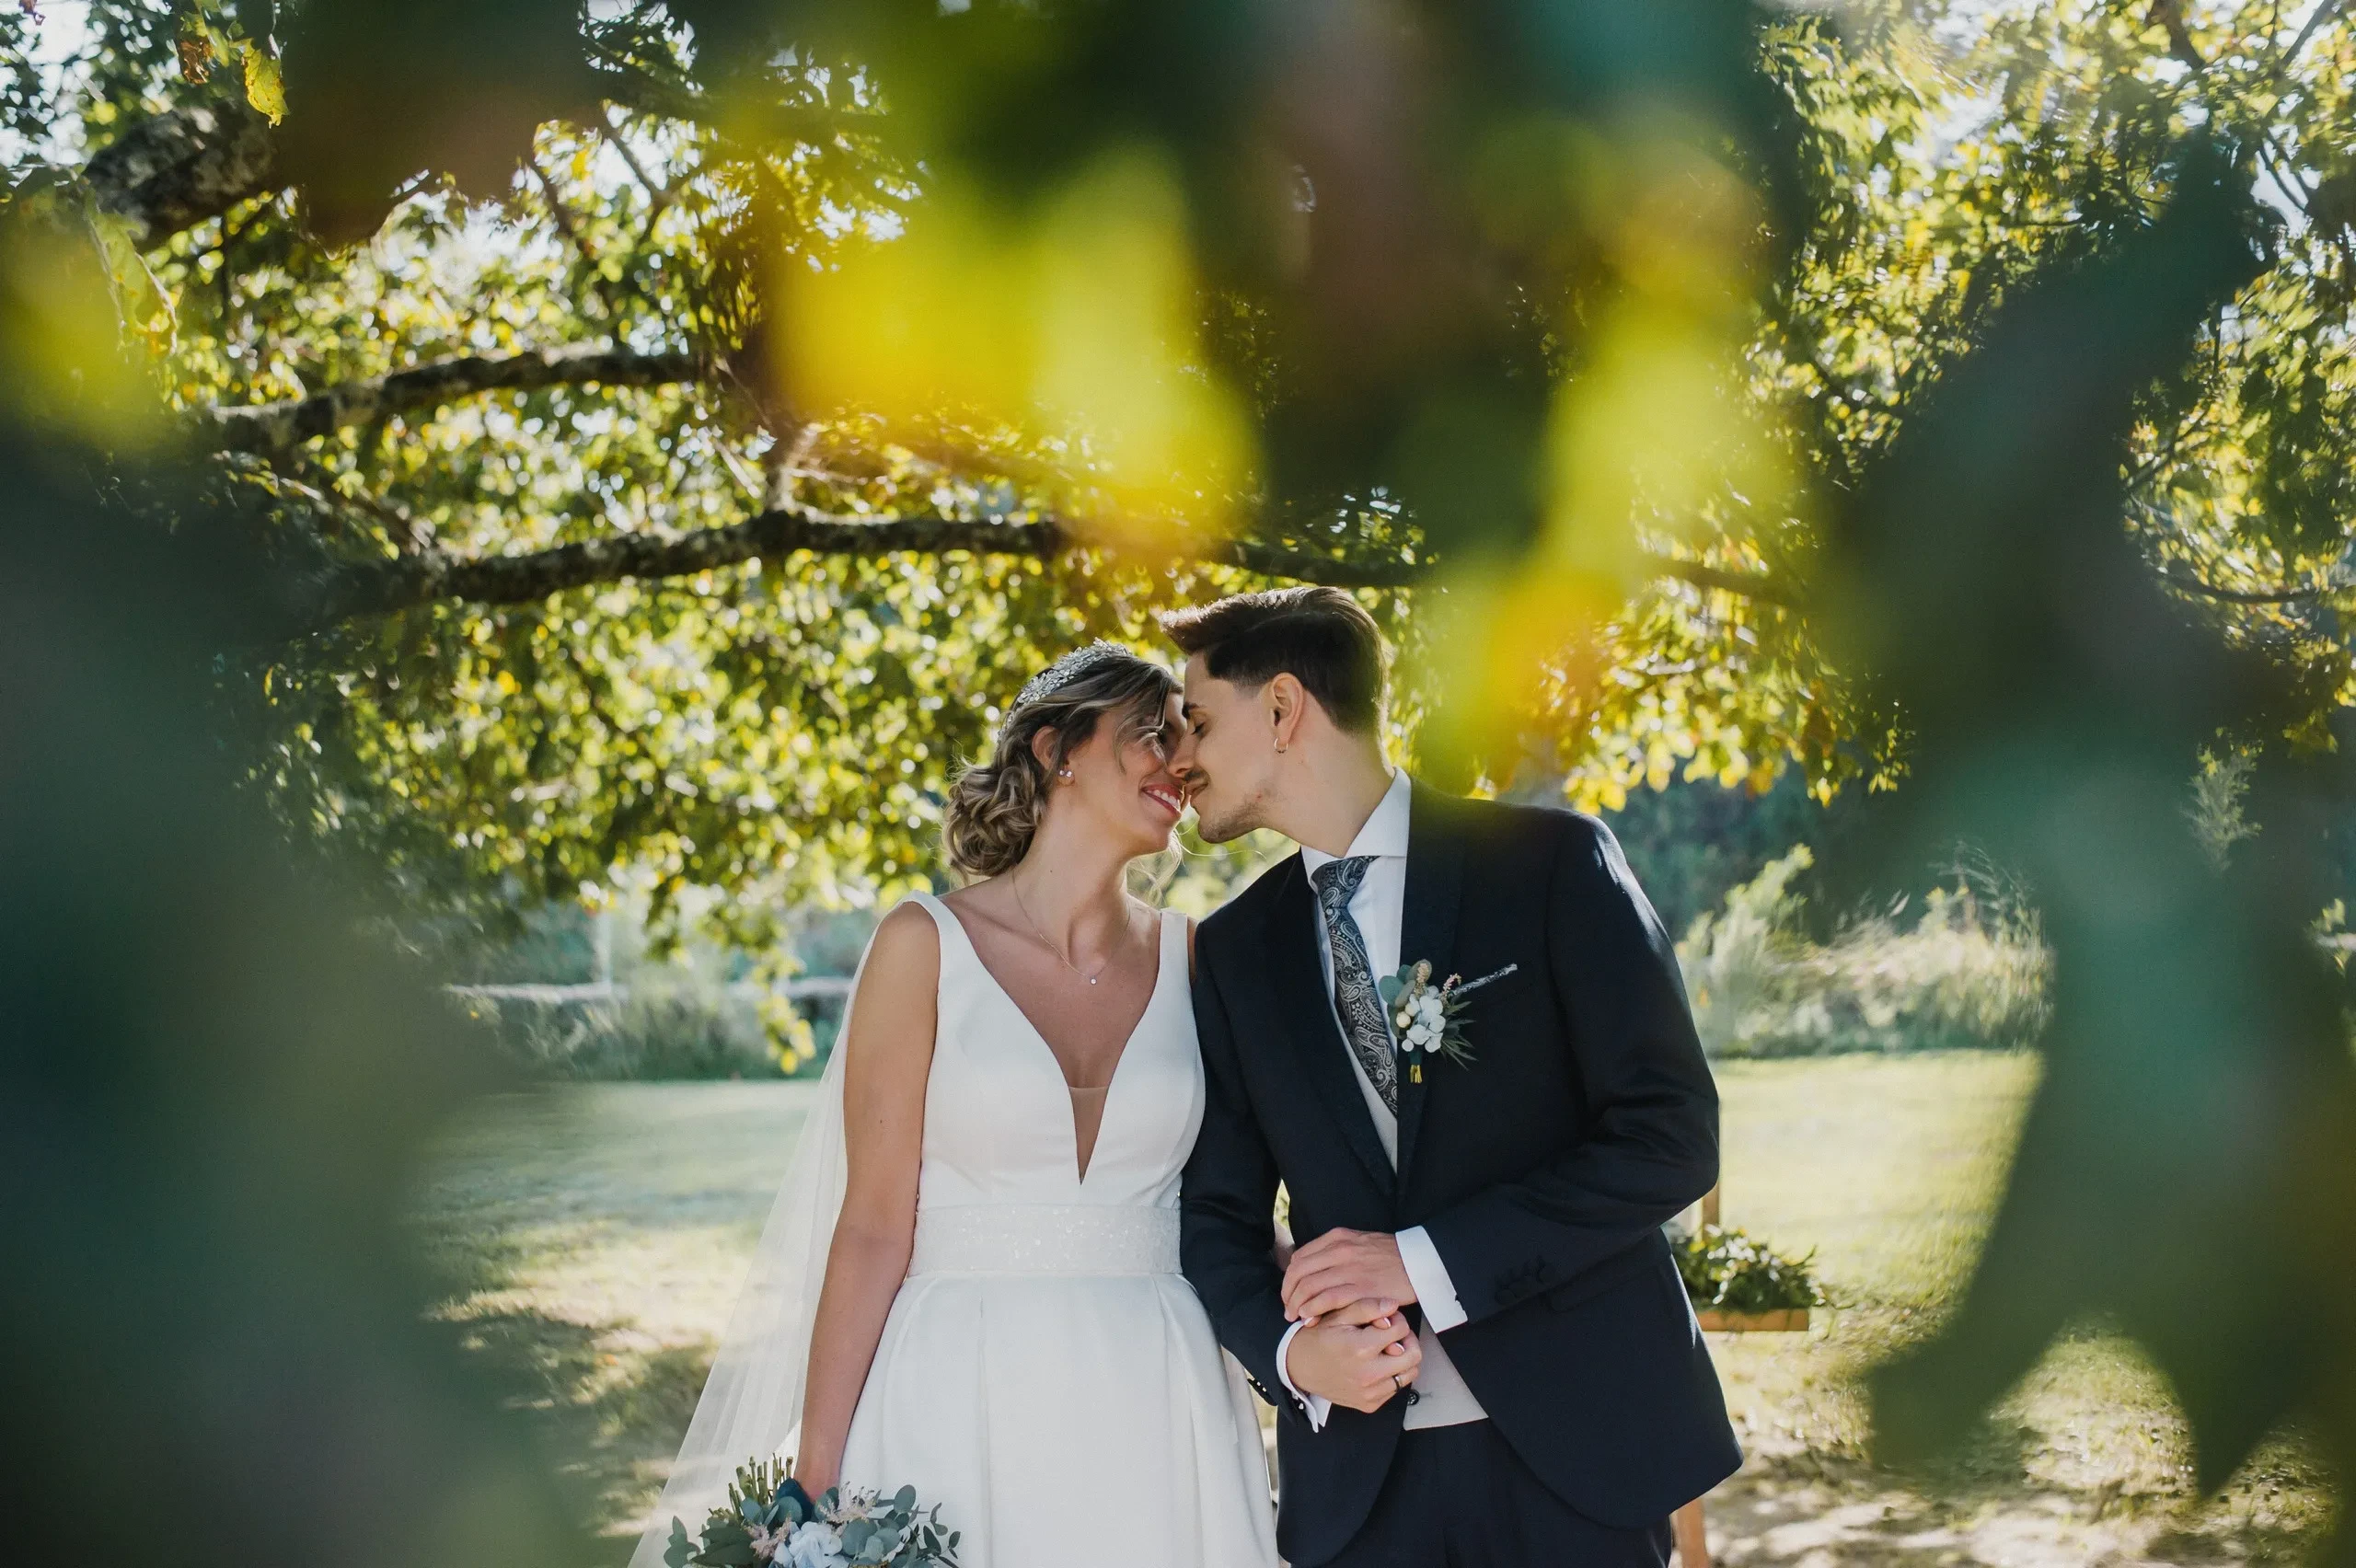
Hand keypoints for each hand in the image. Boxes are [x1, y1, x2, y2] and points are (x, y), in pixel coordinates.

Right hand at [1282, 1296, 1420, 1414]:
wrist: (1297, 1367)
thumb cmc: (1317, 1338)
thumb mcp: (1337, 1315)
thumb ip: (1367, 1308)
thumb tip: (1392, 1305)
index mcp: (1361, 1348)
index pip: (1401, 1329)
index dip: (1397, 1318)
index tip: (1387, 1319)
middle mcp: (1368, 1374)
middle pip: (1413, 1356)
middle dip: (1407, 1340)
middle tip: (1394, 1334)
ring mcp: (1370, 1393)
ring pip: (1409, 1374)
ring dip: (1403, 1359)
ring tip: (1387, 1349)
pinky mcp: (1369, 1404)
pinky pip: (1396, 1389)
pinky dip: (1392, 1375)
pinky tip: (1377, 1365)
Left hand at [1283, 1227, 1413, 1322]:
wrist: (1420, 1260)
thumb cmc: (1391, 1255)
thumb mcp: (1360, 1242)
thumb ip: (1336, 1252)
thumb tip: (1314, 1270)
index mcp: (1338, 1238)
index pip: (1300, 1258)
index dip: (1290, 1278)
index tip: (1290, 1292)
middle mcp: (1340, 1250)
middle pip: (1299, 1272)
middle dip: (1288, 1293)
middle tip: (1288, 1309)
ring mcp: (1350, 1269)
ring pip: (1310, 1287)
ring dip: (1297, 1305)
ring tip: (1295, 1318)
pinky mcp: (1362, 1288)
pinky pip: (1328, 1299)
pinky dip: (1314, 1309)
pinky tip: (1310, 1319)